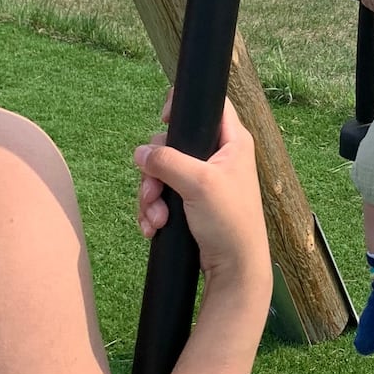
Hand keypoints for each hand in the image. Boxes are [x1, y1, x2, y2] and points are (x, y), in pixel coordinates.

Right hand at [134, 94, 267, 280]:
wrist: (233, 268)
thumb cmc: (229, 222)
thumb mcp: (198, 183)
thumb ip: (167, 161)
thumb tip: (140, 153)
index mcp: (232, 142)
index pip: (209, 105)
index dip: (184, 106)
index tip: (165, 120)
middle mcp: (219, 156)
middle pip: (173, 144)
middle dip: (155, 172)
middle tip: (154, 192)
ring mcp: (204, 180)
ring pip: (163, 173)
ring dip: (152, 196)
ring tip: (156, 219)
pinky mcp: (192, 202)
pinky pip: (163, 195)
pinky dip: (154, 210)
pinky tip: (153, 227)